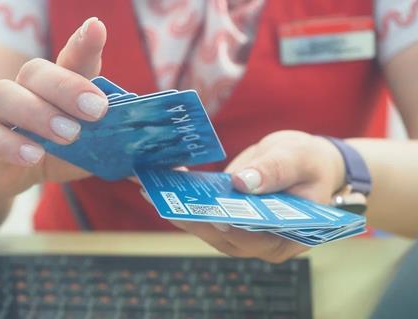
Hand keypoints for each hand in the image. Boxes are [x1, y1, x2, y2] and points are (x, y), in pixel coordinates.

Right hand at [0, 18, 107, 195]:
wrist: (9, 171)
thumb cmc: (57, 151)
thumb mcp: (93, 149)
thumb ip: (120, 148)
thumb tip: (168, 165)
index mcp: (60, 88)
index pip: (72, 58)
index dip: (83, 42)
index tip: (97, 28)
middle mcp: (30, 92)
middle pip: (38, 72)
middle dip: (68, 87)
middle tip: (97, 109)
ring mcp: (4, 115)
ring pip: (6, 95)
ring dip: (40, 113)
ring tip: (70, 134)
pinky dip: (12, 145)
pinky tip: (34, 155)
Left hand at [170, 130, 345, 262]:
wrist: (305, 163)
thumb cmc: (310, 164)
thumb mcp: (299, 160)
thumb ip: (275, 171)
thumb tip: (242, 183)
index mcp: (286, 238)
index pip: (254, 238)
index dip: (229, 227)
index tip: (205, 213)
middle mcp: (259, 242)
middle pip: (221, 235)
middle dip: (190, 216)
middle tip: (159, 196)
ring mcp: (240, 232)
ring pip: (206, 226)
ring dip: (178, 208)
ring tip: (152, 188)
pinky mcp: (226, 217)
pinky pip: (203, 213)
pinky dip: (183, 200)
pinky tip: (163, 183)